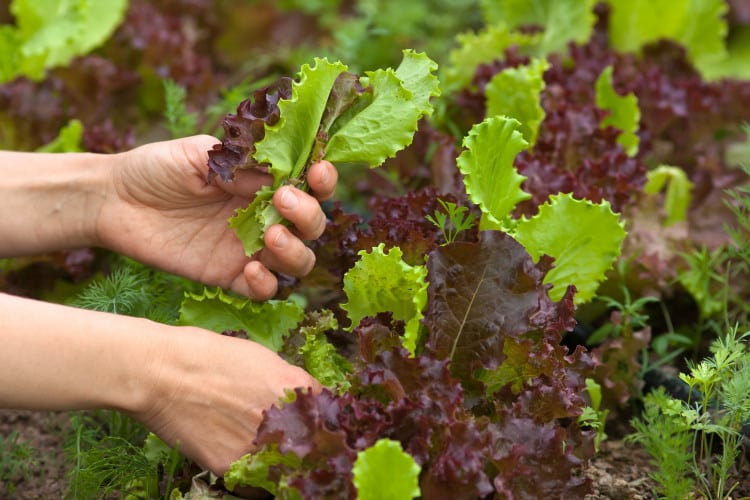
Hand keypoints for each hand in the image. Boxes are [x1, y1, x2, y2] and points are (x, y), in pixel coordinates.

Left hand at [96, 135, 336, 298]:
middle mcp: (264, 217)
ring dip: (295, 251)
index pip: (309, 185)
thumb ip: (242, 165)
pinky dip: (266, 284)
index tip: (317, 173)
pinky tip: (249, 269)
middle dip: (308, 216)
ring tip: (270, 236)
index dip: (323, 181)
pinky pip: (263, 290)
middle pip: (311, 226)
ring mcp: (248, 249)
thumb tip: (282, 176)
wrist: (114, 201)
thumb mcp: (201, 154)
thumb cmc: (157, 168)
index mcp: (262, 182)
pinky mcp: (228, 276)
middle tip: (283, 201)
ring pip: (297, 261)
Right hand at [133, 325, 321, 474]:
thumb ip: (287, 380)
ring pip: (287, 470)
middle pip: (314, 444)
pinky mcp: (234, 467)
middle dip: (307, 446)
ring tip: (267, 459)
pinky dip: (255, 483)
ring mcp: (260, 444)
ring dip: (282, 468)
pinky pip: (257, 486)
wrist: (160, 373)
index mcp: (294, 385)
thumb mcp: (260, 357)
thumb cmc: (206, 356)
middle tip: (292, 447)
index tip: (318, 427)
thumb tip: (301, 398)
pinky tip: (245, 469)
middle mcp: (284, 417)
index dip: (323, 420)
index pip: (329, 412)